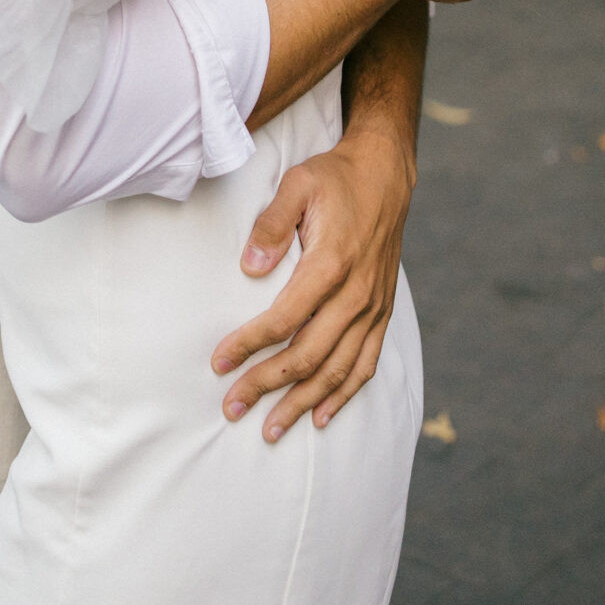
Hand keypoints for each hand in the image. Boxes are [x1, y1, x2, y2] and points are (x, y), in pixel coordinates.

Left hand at [211, 130, 415, 441]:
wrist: (386, 175)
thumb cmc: (334, 178)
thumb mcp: (298, 183)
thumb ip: (270, 224)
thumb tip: (249, 268)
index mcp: (330, 264)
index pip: (283, 319)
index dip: (248, 344)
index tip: (218, 361)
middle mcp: (355, 295)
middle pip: (307, 355)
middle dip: (267, 386)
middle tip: (232, 407)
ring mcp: (372, 308)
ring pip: (336, 370)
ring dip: (302, 403)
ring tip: (270, 429)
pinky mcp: (382, 313)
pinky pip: (366, 364)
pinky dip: (344, 395)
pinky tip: (321, 416)